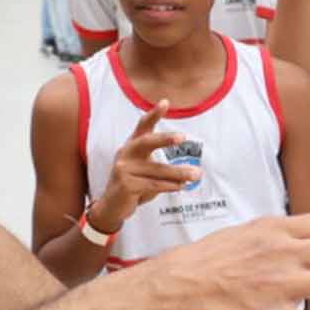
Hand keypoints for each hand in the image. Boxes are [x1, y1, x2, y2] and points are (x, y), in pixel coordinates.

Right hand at [91, 101, 198, 232]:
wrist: (112, 207)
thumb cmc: (134, 185)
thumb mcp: (147, 172)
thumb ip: (164, 168)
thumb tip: (194, 173)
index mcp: (132, 145)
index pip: (143, 126)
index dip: (153, 114)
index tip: (165, 102)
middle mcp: (126, 153)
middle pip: (147, 142)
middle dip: (165, 139)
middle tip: (183, 137)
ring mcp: (124, 168)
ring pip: (157, 169)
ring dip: (179, 173)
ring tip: (196, 175)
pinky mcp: (126, 184)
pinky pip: (154, 184)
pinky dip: (170, 186)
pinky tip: (182, 186)